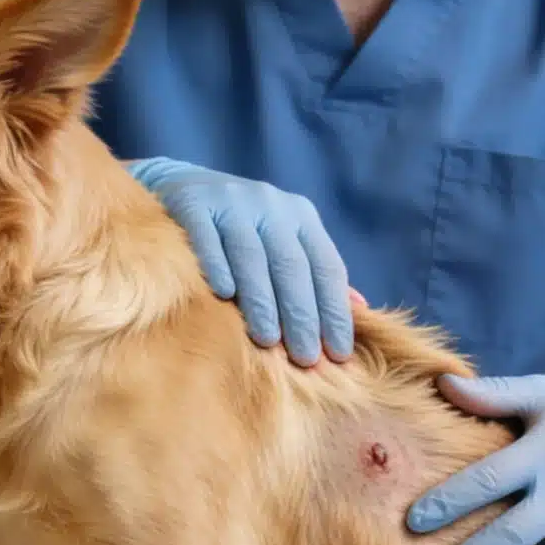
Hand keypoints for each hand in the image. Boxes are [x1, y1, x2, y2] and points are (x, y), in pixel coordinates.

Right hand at [127, 157, 351, 365]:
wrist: (182, 186)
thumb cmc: (242, 229)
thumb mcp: (284, 243)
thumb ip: (316, 275)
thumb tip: (361, 309)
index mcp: (301, 216)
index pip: (326, 266)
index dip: (334, 311)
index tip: (338, 354)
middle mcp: (271, 204)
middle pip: (291, 265)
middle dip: (301, 314)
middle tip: (305, 358)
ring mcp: (231, 202)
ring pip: (251, 256)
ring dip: (261, 300)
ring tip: (268, 340)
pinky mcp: (194, 204)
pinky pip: (207, 238)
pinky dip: (216, 265)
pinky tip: (223, 295)